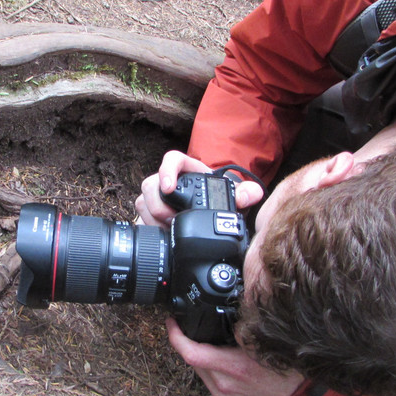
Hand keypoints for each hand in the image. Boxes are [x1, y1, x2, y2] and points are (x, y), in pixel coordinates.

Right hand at [135, 151, 264, 226]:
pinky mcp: (151, 212)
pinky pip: (141, 216)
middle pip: (151, 184)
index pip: (172, 160)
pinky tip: (163, 236)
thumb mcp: (233, 196)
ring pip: (143, 201)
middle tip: (172, 220)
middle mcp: (169, 180)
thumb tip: (253, 194)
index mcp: (187, 170)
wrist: (211, 211)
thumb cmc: (219, 198)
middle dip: (158, 205)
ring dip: (153, 218)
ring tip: (169, 230)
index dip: (167, 170)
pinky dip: (150, 227)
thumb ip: (245, 193)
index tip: (168, 187)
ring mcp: (158, 196)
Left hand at [166, 318, 303, 395]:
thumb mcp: (268, 340)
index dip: (176, 336)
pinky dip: (206, 364)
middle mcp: (224, 382)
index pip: (192, 352)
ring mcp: (222, 392)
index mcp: (234, 366)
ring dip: (198, 352)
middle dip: (188, 340)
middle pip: (192, 357)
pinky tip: (217, 355)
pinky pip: (205, 377)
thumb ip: (249, 323)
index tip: (172, 321)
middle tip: (188, 325)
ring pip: (197, 367)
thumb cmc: (285, 366)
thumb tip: (239, 299)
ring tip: (207, 339)